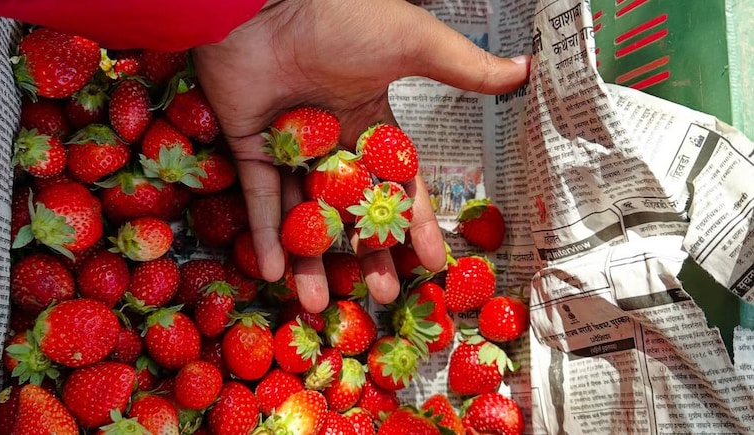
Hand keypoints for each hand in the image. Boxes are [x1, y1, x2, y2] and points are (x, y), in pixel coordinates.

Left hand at [192, 0, 529, 311]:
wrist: (269, 0)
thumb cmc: (343, 18)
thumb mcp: (412, 44)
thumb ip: (461, 69)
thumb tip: (523, 72)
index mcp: (370, 120)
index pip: (397, 184)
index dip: (415, 224)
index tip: (432, 262)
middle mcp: (330, 140)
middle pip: (351, 211)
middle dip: (366, 254)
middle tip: (381, 296)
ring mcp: (287, 146)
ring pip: (303, 213)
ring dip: (311, 260)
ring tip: (321, 305)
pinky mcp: (248, 146)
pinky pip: (257, 198)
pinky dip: (265, 234)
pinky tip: (275, 273)